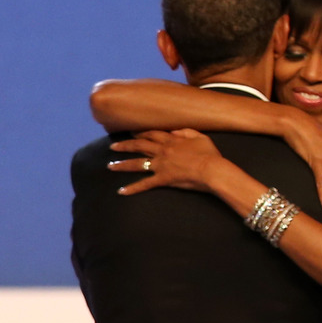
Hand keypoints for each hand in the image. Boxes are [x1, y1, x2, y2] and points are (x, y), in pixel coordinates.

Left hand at [107, 129, 222, 194]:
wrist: (212, 170)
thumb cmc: (209, 154)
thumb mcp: (201, 137)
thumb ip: (186, 131)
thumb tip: (175, 130)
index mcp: (171, 140)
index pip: (152, 134)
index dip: (140, 133)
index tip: (132, 132)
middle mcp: (162, 151)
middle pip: (139, 146)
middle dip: (124, 145)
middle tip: (113, 146)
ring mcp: (161, 165)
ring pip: (137, 163)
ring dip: (122, 165)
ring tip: (110, 166)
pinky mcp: (163, 179)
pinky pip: (144, 184)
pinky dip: (132, 188)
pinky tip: (121, 191)